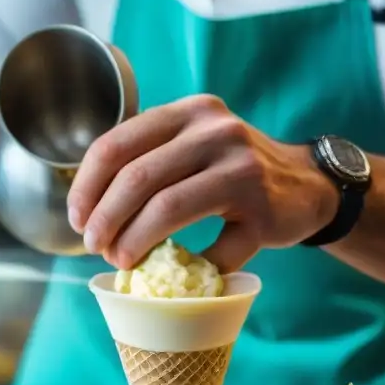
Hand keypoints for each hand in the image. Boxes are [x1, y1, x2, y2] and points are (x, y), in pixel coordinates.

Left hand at [67, 94, 339, 271]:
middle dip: (104, 218)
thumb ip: (150, 158)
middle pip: (136, 178)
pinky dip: (192, 266)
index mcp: (188, 113)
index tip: (76, 218)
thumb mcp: (195, 144)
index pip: (117, 144)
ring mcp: (242, 170)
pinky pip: (216, 249)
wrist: (308, 185)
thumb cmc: (235, 170)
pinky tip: (180, 272)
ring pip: (167, 208)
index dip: (86, 186)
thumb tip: (90, 208)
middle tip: (94, 246)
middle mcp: (215, 132)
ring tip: (120, 260)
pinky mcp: (263, 213)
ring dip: (134, 242)